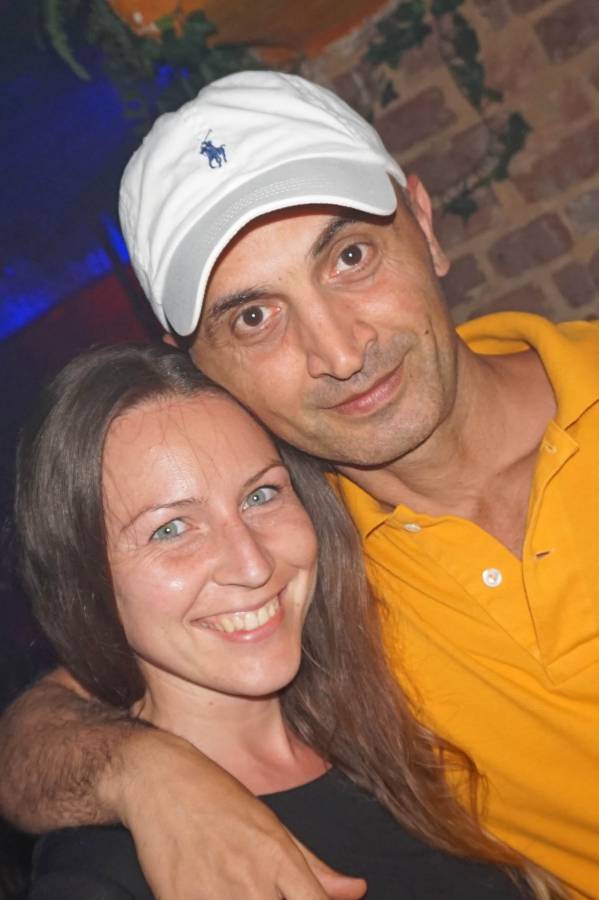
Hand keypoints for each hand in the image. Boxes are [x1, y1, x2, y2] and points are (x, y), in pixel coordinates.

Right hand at [110, 730, 366, 899]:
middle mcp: (251, 880)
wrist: (159, 781)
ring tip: (241, 890)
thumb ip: (315, 867)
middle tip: (270, 891)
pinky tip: (218, 894)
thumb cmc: (219, 798)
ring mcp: (213, 896)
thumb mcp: (272, 825)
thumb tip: (357, 890)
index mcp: (279, 857)